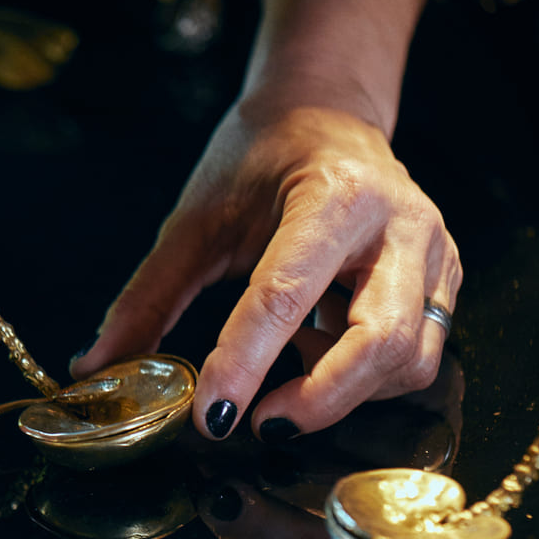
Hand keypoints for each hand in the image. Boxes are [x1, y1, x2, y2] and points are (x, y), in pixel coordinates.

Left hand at [71, 92, 461, 442]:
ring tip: (290, 372)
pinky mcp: (442, 284)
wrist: (327, 114)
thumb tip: (96, 366)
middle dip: (317, 401)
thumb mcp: (197, 219)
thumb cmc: (262, 159)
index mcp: (334, 196)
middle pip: (379, 341)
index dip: (244, 363)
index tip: (211, 416)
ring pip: (406, 361)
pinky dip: (362, 381)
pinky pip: (413, 360)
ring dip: (343, 394)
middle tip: (259, 423)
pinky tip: (322, 354)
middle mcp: (401, 225)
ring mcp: (433, 257)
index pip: (287, 294)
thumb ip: (148, 298)